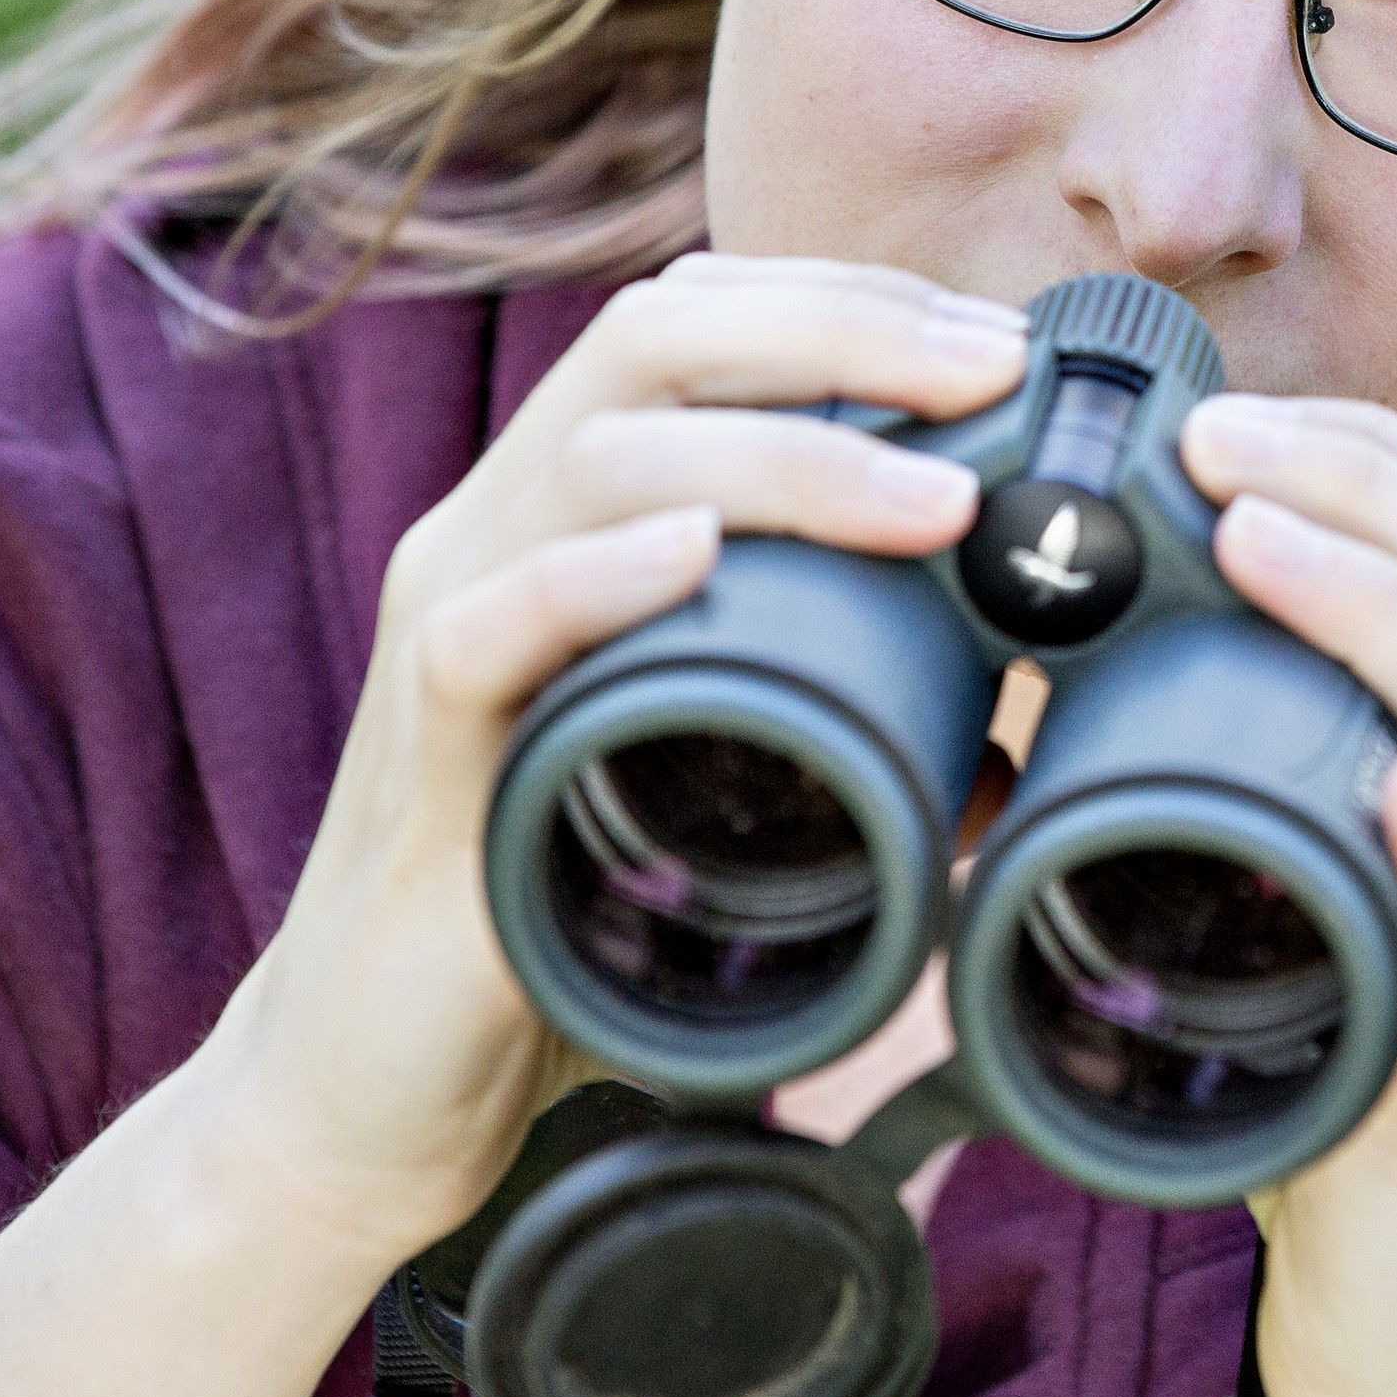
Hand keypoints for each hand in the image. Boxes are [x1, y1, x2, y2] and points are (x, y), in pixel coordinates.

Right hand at [182, 253, 1028, 1261]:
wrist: (379, 1094)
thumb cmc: (557, 919)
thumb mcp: (718, 796)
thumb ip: (840, 748)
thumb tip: (1017, 754)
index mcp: (567, 515)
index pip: (694, 324)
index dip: (849, 302)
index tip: (998, 343)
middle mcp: (497, 535)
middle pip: (651, 342)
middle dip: (843, 331)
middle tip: (998, 374)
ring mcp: (448, 634)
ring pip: (596, 463)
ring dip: (782, 456)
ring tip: (933, 497)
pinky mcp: (427, 761)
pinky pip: (490, 631)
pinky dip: (596, 577)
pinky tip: (694, 553)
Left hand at [1178, 394, 1396, 1396]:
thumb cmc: (1352, 1090)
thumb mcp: (1308, 893)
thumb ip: (1232, 777)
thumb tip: (1018, 684)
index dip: (1376, 454)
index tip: (1233, 416)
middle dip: (1363, 483)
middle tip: (1210, 438)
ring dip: (1380, 609)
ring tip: (1252, 536)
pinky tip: (1392, 779)